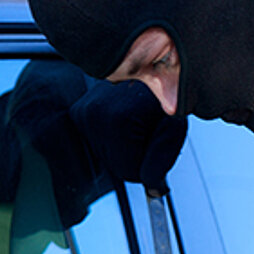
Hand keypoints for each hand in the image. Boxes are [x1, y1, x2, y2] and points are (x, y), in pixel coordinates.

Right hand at [69, 79, 186, 196]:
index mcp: (117, 120)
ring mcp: (82, 114)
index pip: (130, 173)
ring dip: (126, 149)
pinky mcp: (78, 113)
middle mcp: (93, 116)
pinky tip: (124, 123)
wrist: (151, 67)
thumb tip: (153, 186)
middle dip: (137, 157)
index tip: (158, 140)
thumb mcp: (175, 127)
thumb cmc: (166, 94)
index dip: (151, 165)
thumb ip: (163, 158)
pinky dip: (115, 141)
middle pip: (117, 167)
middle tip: (149, 129)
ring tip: (138, 122)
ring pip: (108, 158)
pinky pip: (99, 145)